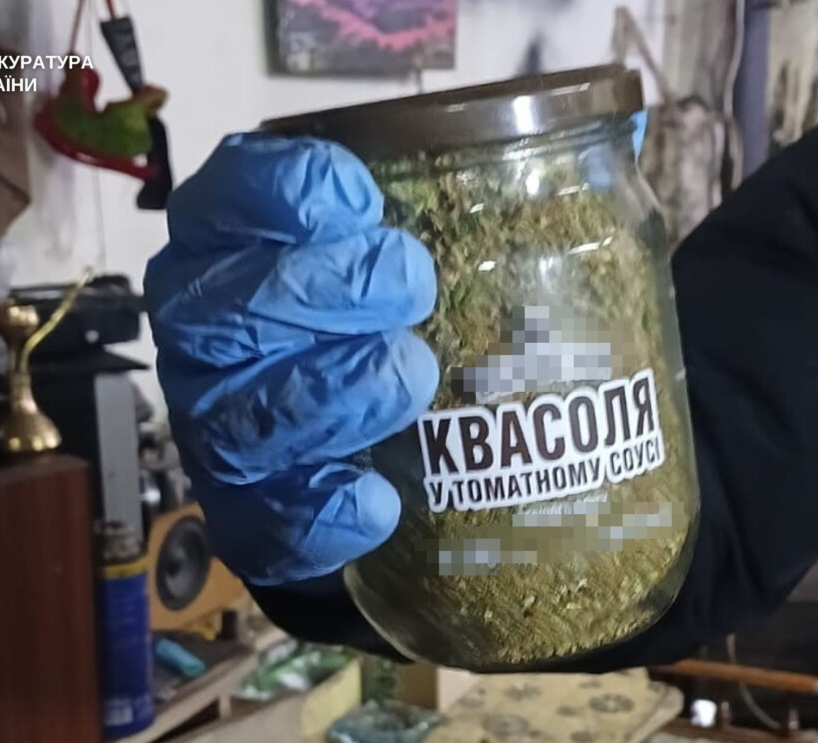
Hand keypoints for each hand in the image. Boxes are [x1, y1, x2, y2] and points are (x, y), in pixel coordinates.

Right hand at [146, 134, 438, 585]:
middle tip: (412, 284)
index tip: (365, 201)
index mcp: (232, 248)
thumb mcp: (410, 258)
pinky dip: (317, 509)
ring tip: (411, 379)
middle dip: (323, 288)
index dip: (282, 192)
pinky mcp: (240, 510)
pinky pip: (261, 516)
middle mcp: (206, 332)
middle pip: (230, 304)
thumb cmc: (386, 328)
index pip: (226, 198)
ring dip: (329, 393)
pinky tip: (377, 501)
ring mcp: (214, 424)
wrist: (354, 460)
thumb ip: (455, 213)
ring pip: (243, 411)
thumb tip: (611, 150)